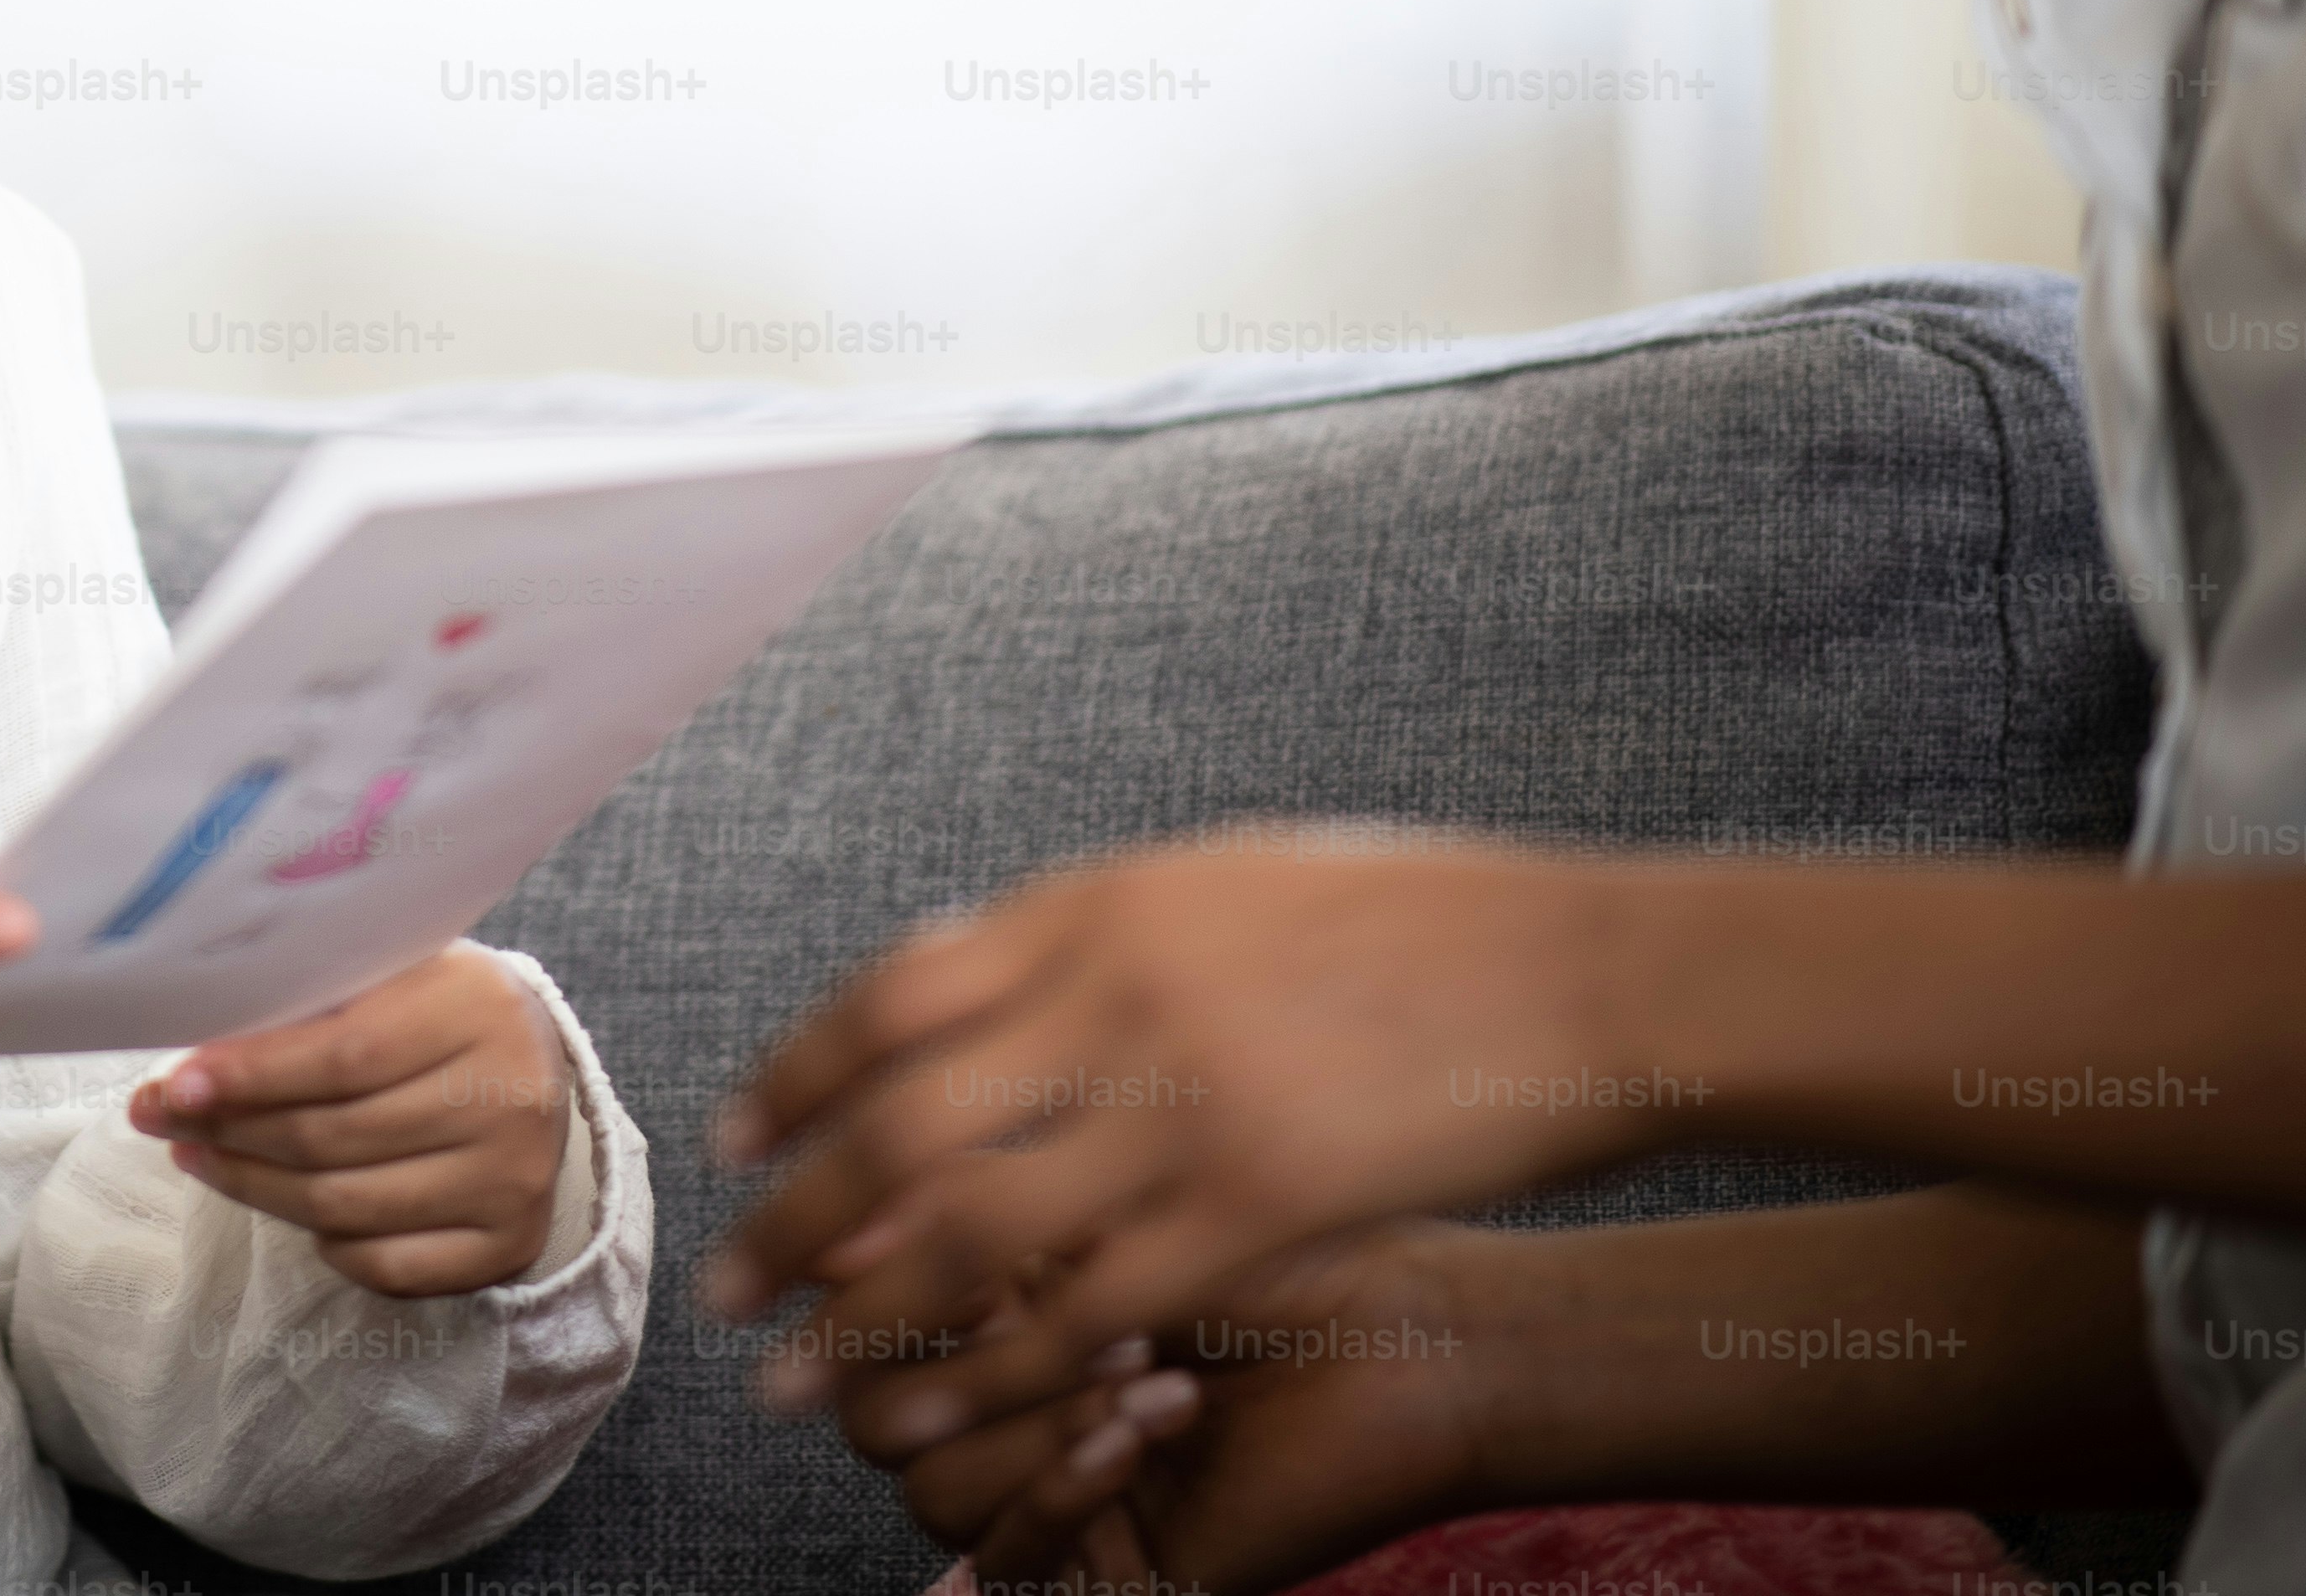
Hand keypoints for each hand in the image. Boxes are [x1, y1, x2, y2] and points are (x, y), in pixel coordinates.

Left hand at [134, 942, 573, 1295]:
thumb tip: (188, 1059)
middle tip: (159, 1120)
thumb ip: (306, 1003)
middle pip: (332, 1138)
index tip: (171, 1085)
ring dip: (252, 1187)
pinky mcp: (508, 1244)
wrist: (535, 1064)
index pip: (342, 1055)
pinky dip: (324, 1242)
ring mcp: (514, 1180)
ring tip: (198, 1157)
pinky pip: (384, 1263)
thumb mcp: (386, 976)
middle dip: (229, 1132)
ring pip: (344, 1206)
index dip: (248, 1075)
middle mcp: (510, 1096)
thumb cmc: (431, 1010)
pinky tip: (289, 1206)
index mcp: (477, 1005)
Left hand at [710, 830, 1673, 1450]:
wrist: (1576, 974)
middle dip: (798, 1214)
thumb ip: (1093, 940)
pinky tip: (939, 1418)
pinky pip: (1087, 1311)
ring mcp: (1183, 1106)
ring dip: (862, 1316)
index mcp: (1099, 904)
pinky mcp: (1255, 1211)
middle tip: (729, 1282)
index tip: (737, 1138)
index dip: (797, 1076)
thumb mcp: (1220, 888)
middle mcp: (1115, 998)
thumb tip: (971, 987)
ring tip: (796, 1379)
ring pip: (969, 1232)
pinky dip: (996, 1374)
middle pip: (900, 1122)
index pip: (891, 997)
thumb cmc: (1411, 923)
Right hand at [866, 1225, 1497, 1593]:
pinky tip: (1135, 1424)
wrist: (1417, 1344)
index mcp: (990, 1309)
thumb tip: (840, 1206)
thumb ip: (972, 1209)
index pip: (856, 1307)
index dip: (866, 1271)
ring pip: (922, 1479)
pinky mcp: (1101, 1567)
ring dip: (1016, 1415)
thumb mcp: (1113, 1209)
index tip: (917, 1221)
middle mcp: (1003, 1402)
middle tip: (1041, 1296)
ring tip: (1132, 1359)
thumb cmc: (1292, 1252)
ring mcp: (1048, 1488)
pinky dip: (1055, 1485)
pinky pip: (1006, 1555)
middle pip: (865, 1402)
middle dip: (938, 1345)